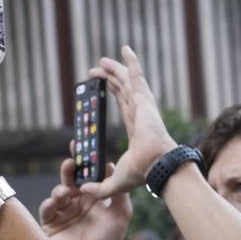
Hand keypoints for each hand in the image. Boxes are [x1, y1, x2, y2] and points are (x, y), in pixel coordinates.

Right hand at [39, 157, 131, 239]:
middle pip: (70, 180)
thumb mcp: (121, 213)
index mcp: (93, 198)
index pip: (87, 175)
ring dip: (61, 189)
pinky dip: (50, 204)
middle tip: (71, 163)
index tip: (82, 147)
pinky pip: (47, 209)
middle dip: (69, 169)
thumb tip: (111, 166)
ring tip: (67, 192)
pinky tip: (56, 204)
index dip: (84, 161)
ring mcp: (63, 212)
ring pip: (58, 192)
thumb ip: (118, 191)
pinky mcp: (51, 224)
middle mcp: (77, 203)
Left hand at [81, 46, 177, 199]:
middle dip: (110, 79)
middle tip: (97, 72)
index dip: (111, 96)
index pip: (122, 106)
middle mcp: (140, 113)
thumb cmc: (142, 172)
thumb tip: (85, 190)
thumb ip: (100, 186)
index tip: (101, 91)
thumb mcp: (115, 182)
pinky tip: (124, 48)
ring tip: (102, 60)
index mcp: (136, 128)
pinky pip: (135, 75)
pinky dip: (131, 61)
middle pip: (122, 91)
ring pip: (126, 81)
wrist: (156, 164)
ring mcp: (142, 104)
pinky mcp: (142, 98)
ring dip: (115, 69)